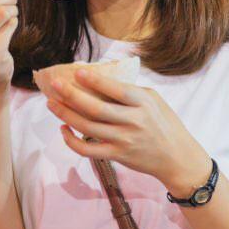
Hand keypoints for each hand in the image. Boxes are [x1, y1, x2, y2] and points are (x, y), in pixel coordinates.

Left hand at [45, 69, 211, 192]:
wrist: (177, 157)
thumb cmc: (165, 125)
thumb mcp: (154, 101)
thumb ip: (131, 92)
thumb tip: (101, 81)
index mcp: (144, 103)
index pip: (116, 90)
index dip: (95, 81)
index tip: (78, 72)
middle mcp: (133, 121)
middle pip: (95, 108)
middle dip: (71, 95)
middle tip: (55, 85)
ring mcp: (124, 140)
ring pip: (87, 127)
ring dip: (66, 114)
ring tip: (52, 103)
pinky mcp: (117, 155)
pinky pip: (87, 150)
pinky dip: (71, 141)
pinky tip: (64, 130)